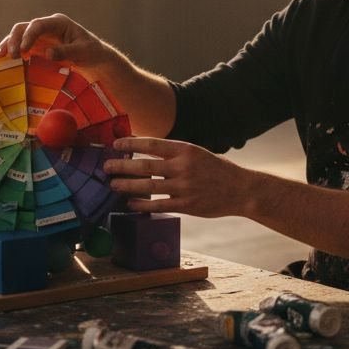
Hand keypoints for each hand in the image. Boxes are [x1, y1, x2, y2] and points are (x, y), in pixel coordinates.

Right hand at [0, 13, 113, 69]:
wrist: (93, 57)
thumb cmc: (91, 51)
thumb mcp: (83, 51)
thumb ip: (66, 52)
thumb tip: (47, 53)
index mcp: (58, 22)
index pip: (38, 25)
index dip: (28, 36)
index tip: (24, 51)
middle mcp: (46, 26)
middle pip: (24, 28)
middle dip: (14, 40)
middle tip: (11, 56)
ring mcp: (40, 36)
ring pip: (18, 36)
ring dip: (8, 45)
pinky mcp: (37, 46)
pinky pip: (21, 46)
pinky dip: (12, 52)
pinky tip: (3, 61)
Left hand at [104, 137, 253, 217]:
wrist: (241, 190)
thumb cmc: (217, 170)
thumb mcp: (197, 153)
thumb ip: (174, 154)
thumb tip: (146, 152)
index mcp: (186, 150)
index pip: (152, 144)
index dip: (132, 144)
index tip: (116, 144)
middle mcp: (183, 167)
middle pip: (145, 166)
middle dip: (122, 165)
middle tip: (106, 166)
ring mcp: (184, 187)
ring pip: (148, 186)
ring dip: (127, 185)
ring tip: (113, 184)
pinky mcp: (186, 205)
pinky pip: (158, 204)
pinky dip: (141, 204)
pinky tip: (130, 202)